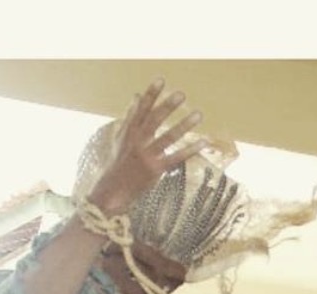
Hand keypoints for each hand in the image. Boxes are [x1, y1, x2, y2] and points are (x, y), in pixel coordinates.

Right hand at [86, 80, 208, 216]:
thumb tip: (136, 95)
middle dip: (168, 106)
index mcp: (129, 131)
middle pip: (154, 120)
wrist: (113, 190)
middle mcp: (137, 142)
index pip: (141, 108)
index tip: (161, 79)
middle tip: (182, 94)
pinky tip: (203, 142)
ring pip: (168, 137)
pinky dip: (190, 150)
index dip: (151, 94)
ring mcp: (147, 156)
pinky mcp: (156, 170)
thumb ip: (129, 116)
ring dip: (184, 125)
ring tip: (198, 114)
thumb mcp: (119, 137)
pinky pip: (176, 158)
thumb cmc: (117, 163)